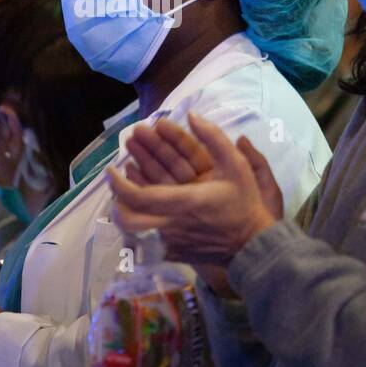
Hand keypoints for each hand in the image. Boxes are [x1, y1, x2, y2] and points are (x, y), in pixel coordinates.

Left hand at [108, 112, 281, 265]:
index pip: (140, 197)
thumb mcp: (236, 165)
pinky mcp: (174, 251)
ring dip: (128, 204)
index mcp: (184, 202)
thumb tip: (192, 115)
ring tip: (126, 184)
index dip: (119, 184)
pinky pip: (148, 235)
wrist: (253, 244)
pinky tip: (142, 204)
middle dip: (117, 197)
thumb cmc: (244, 202)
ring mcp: (172, 241)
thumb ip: (214, 138)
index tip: (111, 168)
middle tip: (115, 178)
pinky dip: (141, 218)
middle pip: (129, 218)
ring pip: (137, 226)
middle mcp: (173, 224)